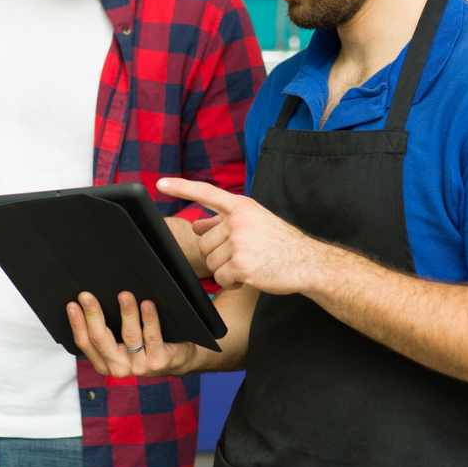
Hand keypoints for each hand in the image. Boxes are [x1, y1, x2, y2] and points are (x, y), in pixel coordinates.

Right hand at [67, 291, 198, 377]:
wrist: (179, 361)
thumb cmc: (146, 345)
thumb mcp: (122, 344)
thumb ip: (108, 331)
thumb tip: (91, 302)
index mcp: (104, 363)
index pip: (85, 343)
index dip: (77, 323)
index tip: (72, 304)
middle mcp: (118, 368)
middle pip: (101, 339)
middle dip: (92, 314)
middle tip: (86, 295)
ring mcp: (139, 366)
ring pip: (129, 336)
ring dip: (126, 313)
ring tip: (124, 295)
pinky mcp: (158, 361)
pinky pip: (152, 336)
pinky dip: (149, 319)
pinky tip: (146, 304)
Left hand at [158, 177, 320, 293]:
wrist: (307, 262)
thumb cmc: (279, 243)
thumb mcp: (254, 222)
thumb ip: (224, 221)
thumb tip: (196, 224)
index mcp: (241, 206)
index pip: (206, 193)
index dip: (181, 187)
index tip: (160, 183)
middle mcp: (238, 220)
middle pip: (203, 243)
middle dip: (217, 255)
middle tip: (242, 256)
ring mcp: (239, 242)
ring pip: (210, 262)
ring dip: (225, 270)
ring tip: (249, 264)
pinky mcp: (241, 264)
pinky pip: (221, 278)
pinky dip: (232, 283)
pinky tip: (250, 276)